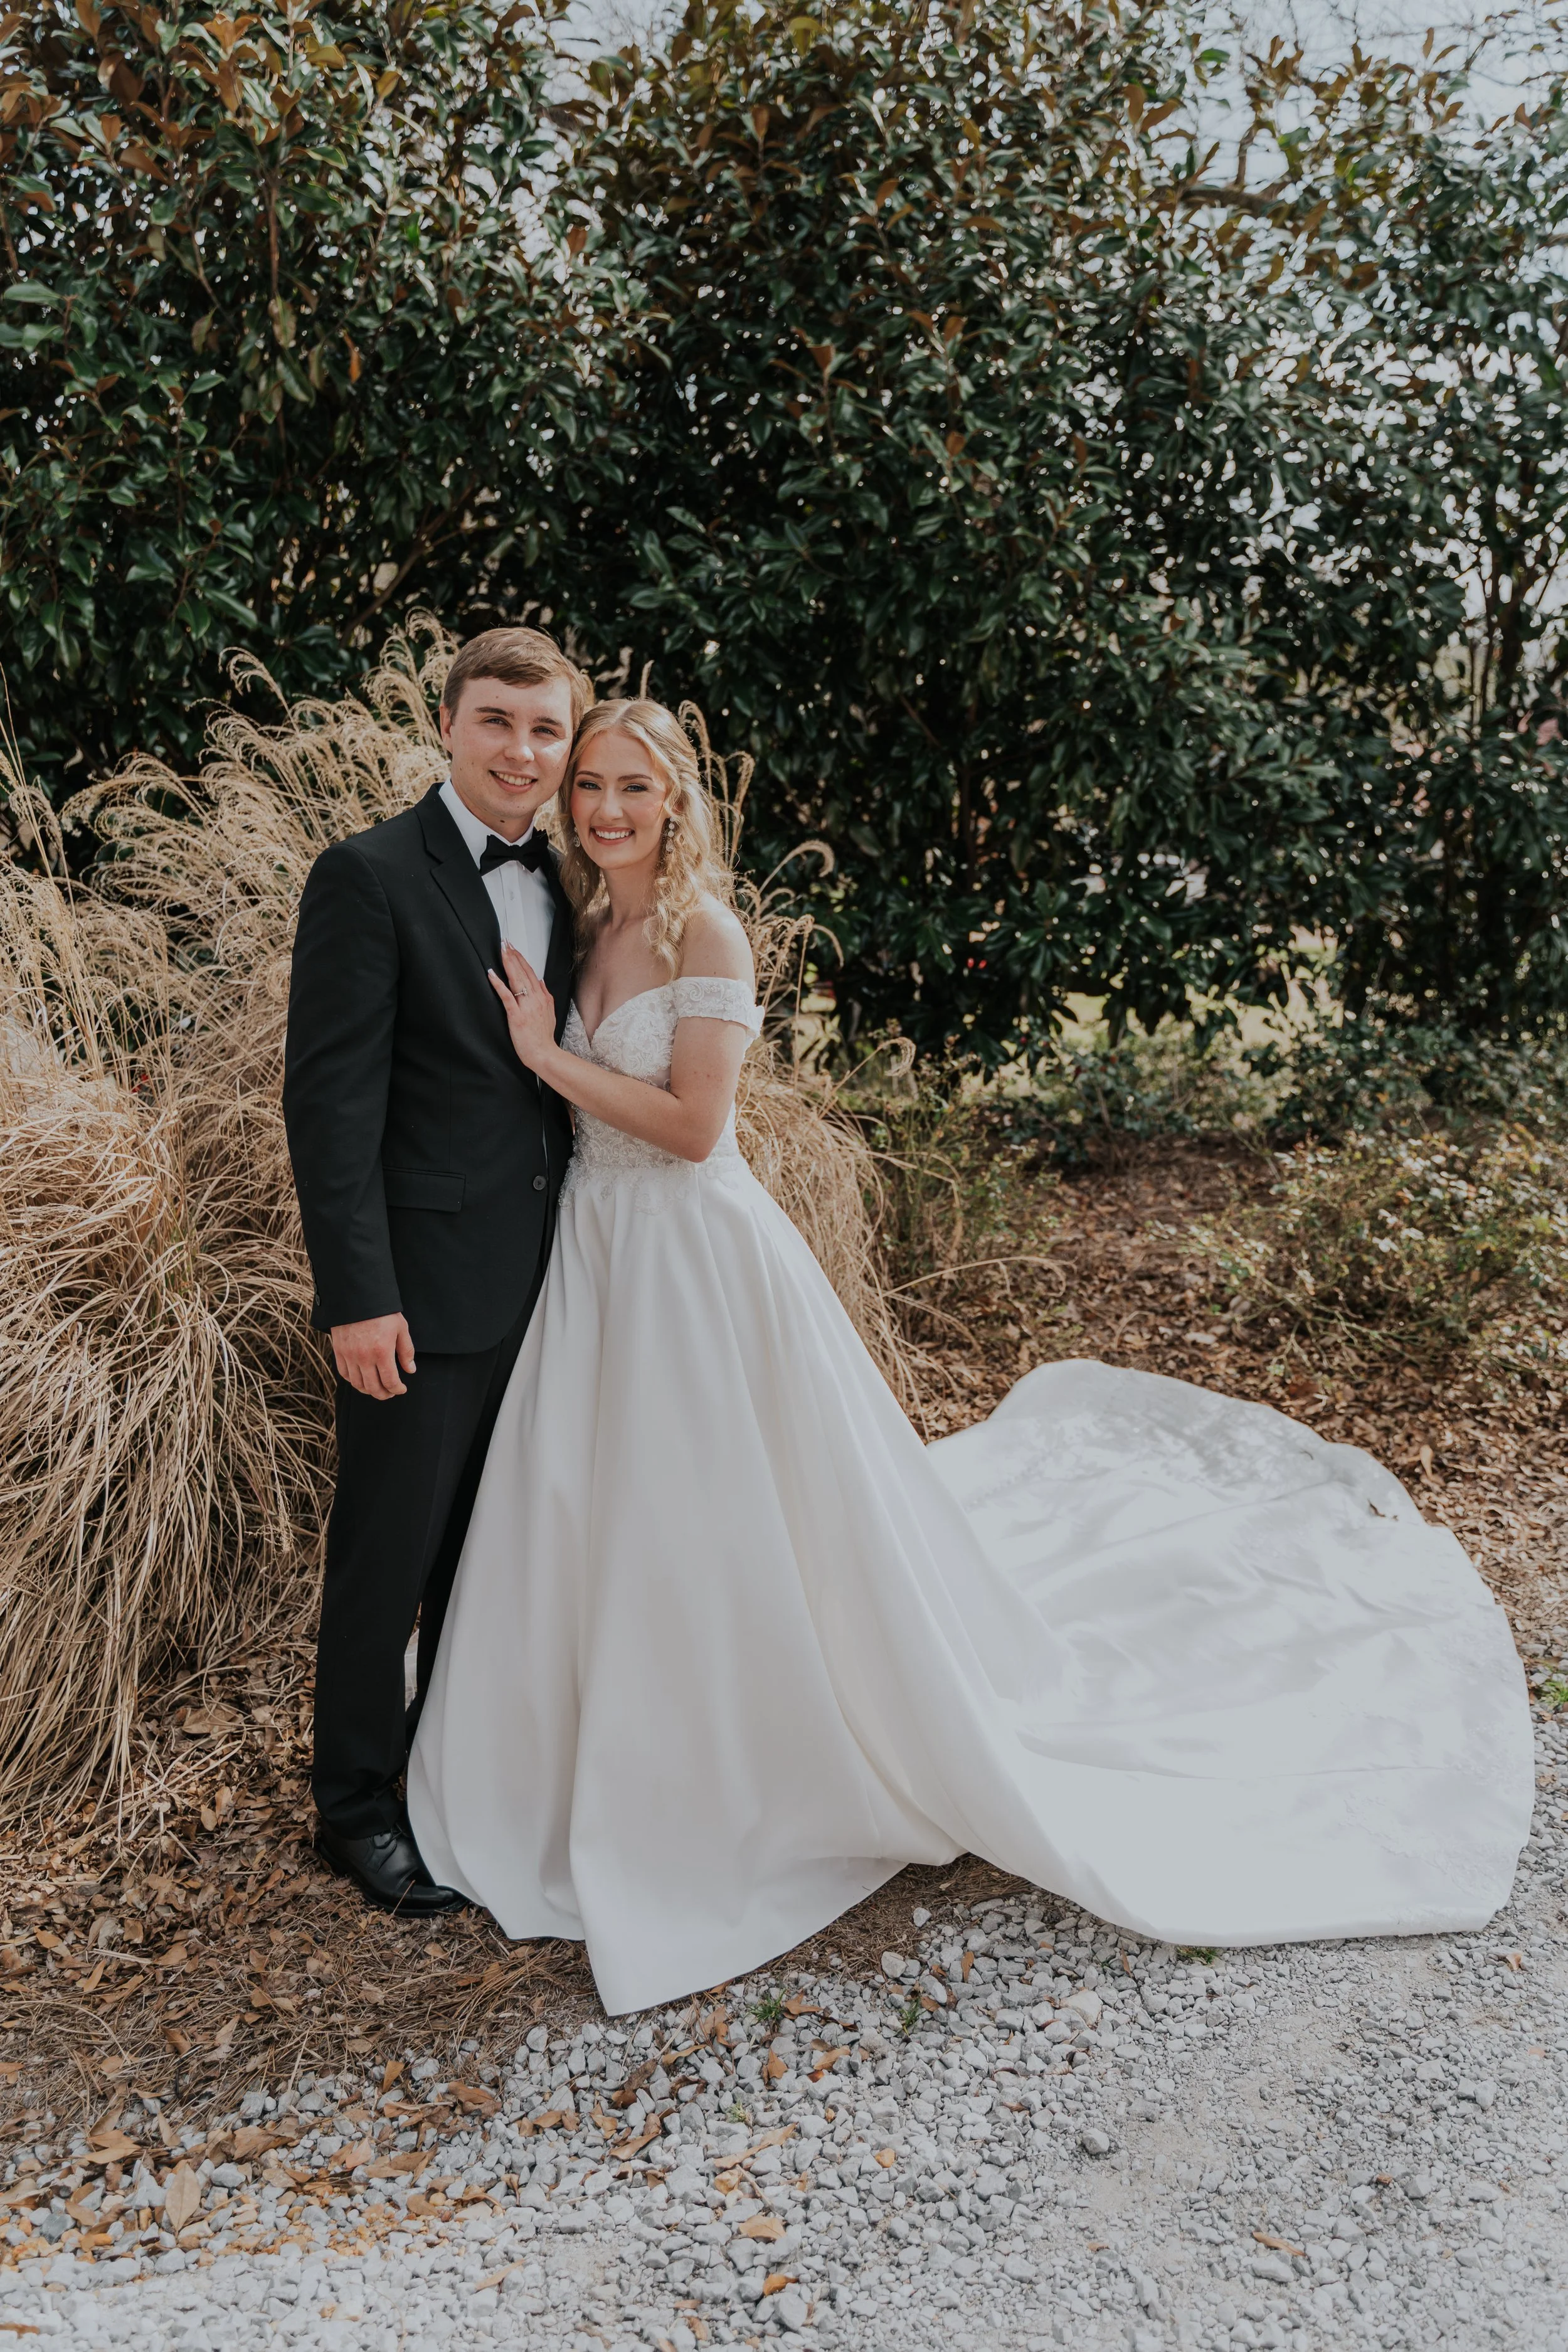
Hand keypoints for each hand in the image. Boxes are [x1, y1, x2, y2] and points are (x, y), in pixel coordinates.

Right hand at [331, 1312, 414, 1398]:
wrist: (358, 1296)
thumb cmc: (382, 1312)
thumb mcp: (401, 1328)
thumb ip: (406, 1351)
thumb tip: (410, 1370)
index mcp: (382, 1352)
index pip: (390, 1381)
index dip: (397, 1389)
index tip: (401, 1389)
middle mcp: (364, 1357)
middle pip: (373, 1387)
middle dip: (384, 1394)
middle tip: (390, 1392)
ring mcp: (349, 1355)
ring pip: (358, 1384)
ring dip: (368, 1390)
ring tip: (377, 1387)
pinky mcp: (339, 1351)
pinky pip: (344, 1374)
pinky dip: (354, 1380)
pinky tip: (362, 1378)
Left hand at [489, 941, 556, 1071]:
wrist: (544, 1055)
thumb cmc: (543, 1038)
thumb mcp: (550, 1013)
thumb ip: (546, 996)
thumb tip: (542, 982)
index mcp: (542, 998)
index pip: (530, 973)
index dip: (521, 958)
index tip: (513, 948)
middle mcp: (535, 999)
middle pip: (523, 972)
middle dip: (513, 955)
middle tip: (505, 942)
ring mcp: (526, 1007)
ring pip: (516, 980)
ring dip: (508, 963)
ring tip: (501, 951)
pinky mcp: (517, 1016)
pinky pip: (507, 996)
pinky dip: (499, 984)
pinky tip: (492, 974)